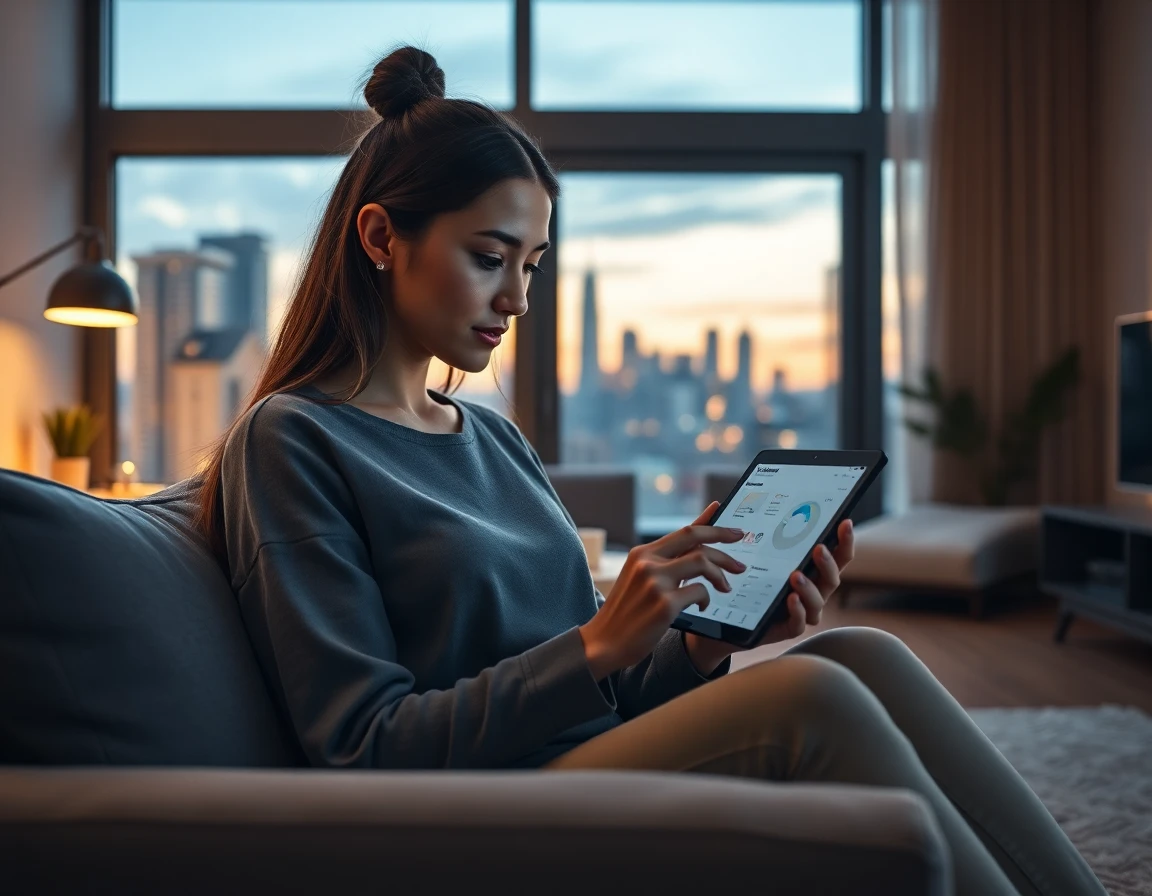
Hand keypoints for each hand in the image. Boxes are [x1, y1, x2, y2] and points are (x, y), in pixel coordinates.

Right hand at [578, 501, 745, 679]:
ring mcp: (655, 582)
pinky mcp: (664, 604)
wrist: (604, 642)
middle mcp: (648, 562)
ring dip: (720, 574)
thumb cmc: (625, 612)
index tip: (730, 523)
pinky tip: (702, 606)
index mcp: (642, 553)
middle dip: (724, 542)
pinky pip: (699, 592)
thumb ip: (664, 562)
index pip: (684, 531)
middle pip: (696, 539)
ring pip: (702, 562)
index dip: (710, 523)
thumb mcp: (639, 578)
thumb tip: (694, 547)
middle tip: (740, 557)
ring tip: (726, 586)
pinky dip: (706, 598)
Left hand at [683, 517, 856, 670]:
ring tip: (796, 576)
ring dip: (810, 588)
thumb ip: (723, 532)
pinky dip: (798, 611)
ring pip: (819, 602)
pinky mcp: (786, 628)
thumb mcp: (727, 554)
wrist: (718, 619)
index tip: (844, 521)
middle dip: (829, 562)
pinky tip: (790, 599)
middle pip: (832, 577)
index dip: (843, 539)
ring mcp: (800, 609)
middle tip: (818, 548)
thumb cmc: (732, 582)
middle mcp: (808, 588)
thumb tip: (716, 504)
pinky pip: (800, 623)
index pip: (833, 553)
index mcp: (804, 566)